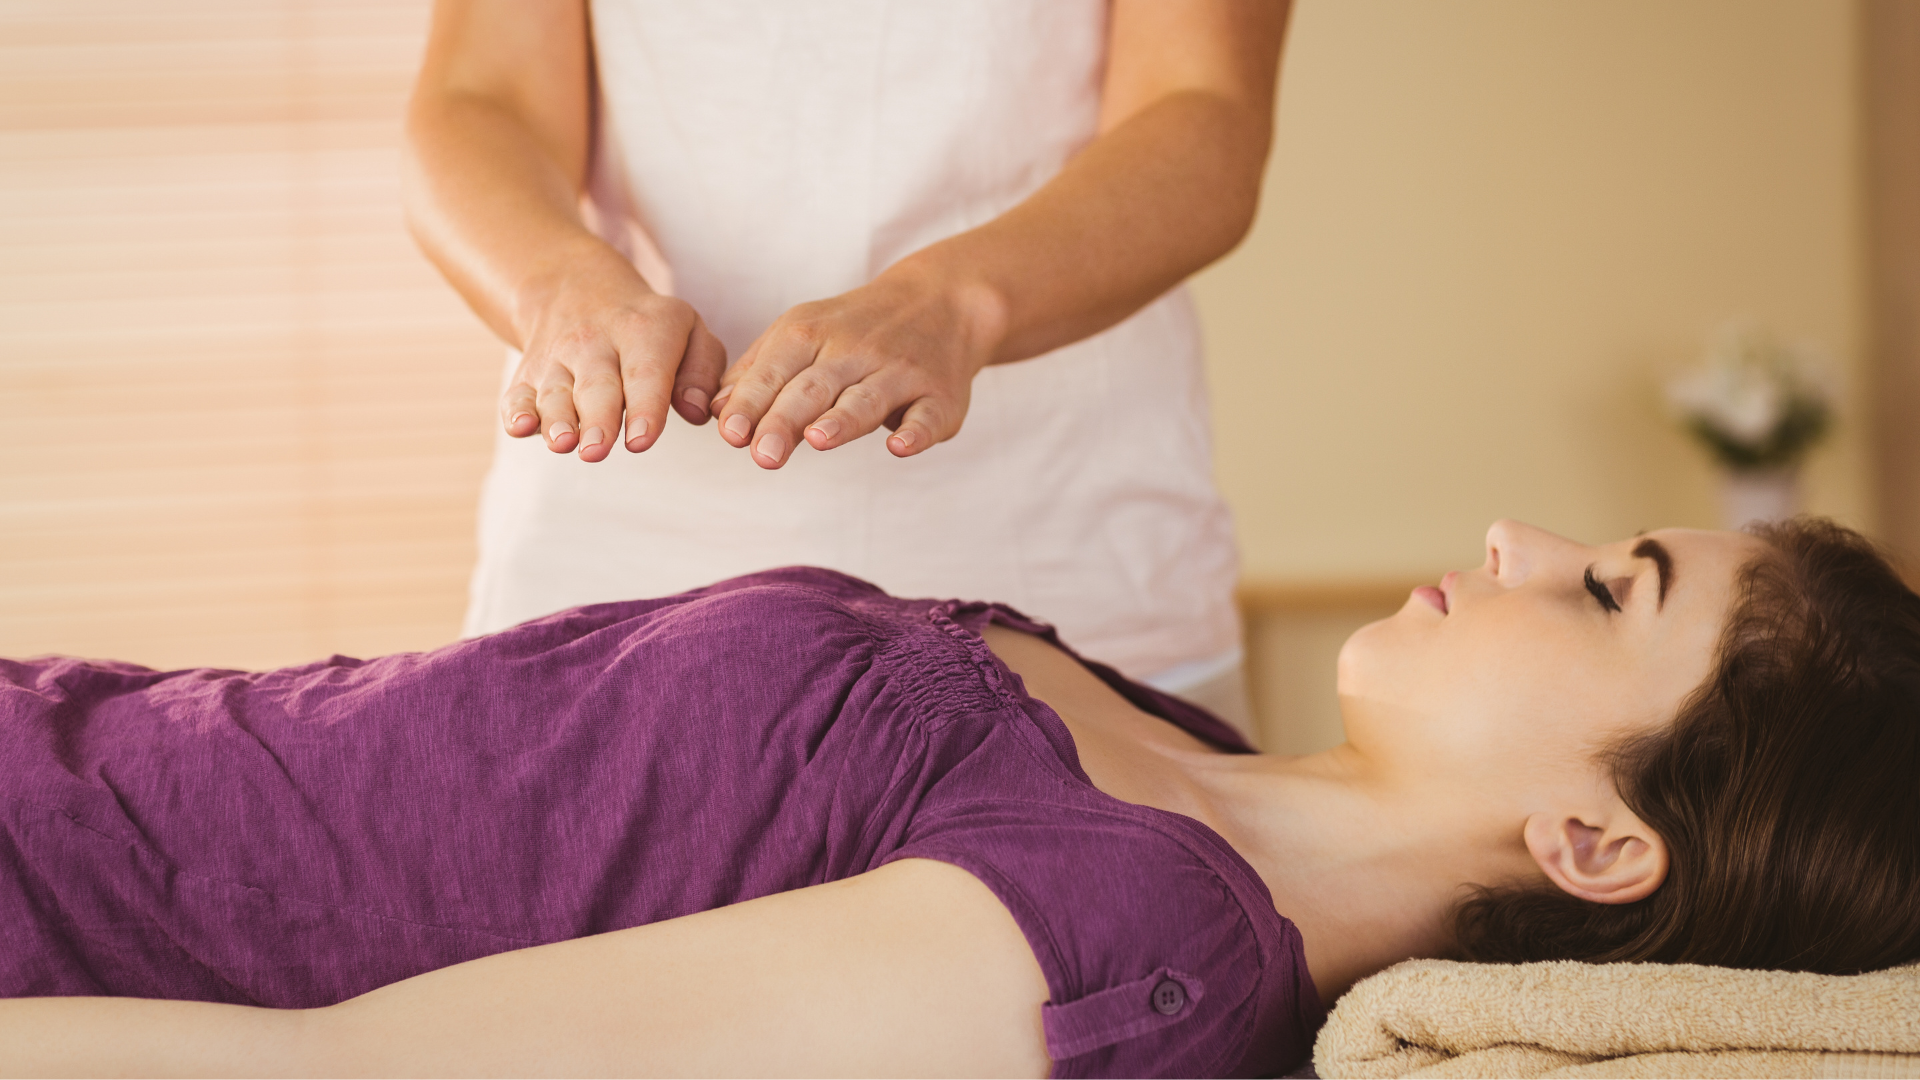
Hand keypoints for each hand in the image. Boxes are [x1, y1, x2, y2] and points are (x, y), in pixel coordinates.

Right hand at [501, 245, 726, 461]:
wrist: (579, 290)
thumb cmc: (651, 329)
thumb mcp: (690, 332)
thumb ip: (702, 372)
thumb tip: (695, 411)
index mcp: (645, 331)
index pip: (646, 372)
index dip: (644, 406)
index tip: (642, 440)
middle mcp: (596, 343)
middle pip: (597, 386)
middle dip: (597, 419)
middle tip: (598, 450)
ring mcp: (558, 359)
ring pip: (556, 392)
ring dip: (557, 420)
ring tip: (563, 443)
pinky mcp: (529, 375)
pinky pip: (518, 394)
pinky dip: (516, 412)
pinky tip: (520, 428)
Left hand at [709, 263, 1006, 467]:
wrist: (942, 300)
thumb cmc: (856, 329)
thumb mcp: (802, 333)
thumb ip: (759, 372)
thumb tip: (716, 413)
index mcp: (811, 333)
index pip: (775, 370)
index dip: (752, 402)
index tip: (731, 434)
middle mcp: (855, 349)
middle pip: (815, 387)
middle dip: (787, 419)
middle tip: (762, 455)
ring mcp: (900, 371)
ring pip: (867, 397)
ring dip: (843, 419)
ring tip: (818, 440)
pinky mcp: (940, 395)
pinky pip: (928, 414)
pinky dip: (916, 431)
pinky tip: (899, 446)